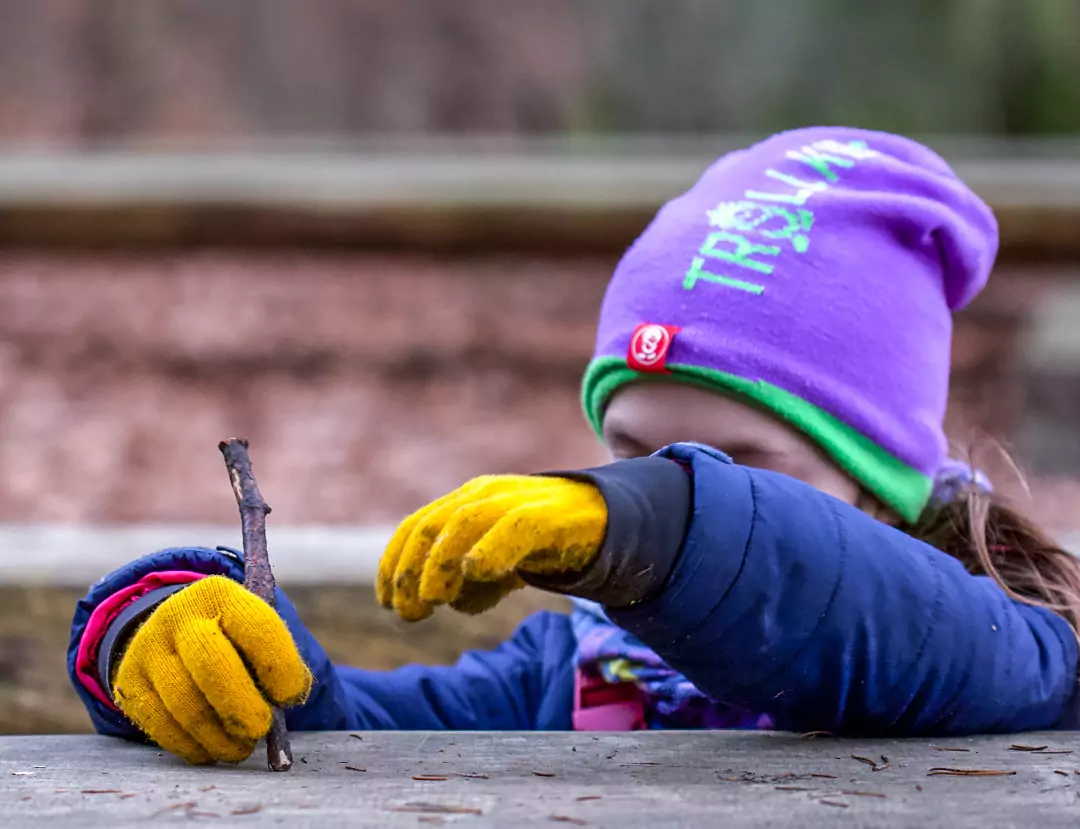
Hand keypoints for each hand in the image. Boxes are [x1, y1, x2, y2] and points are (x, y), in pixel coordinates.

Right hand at [111, 576, 311, 764]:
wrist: (170, 631)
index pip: (256, 628)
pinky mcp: (129, 683)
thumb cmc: (230, 639)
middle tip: (261, 730)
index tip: (291, 696)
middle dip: (242, 706)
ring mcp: (148, 648)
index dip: (278, 666)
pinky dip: (192, 746)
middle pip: (212, 666)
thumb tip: (287, 703)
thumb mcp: (253, 633)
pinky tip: (212, 750)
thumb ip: (275, 663)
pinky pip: (161, 725)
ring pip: (185, 704)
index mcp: (221, 595)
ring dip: (219, 736)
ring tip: (241, 748)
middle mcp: (179, 615)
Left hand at [377, 475, 606, 620]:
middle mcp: (486, 496)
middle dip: (410, 571)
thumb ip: (474, 582)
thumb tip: (449, 602)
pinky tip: (476, 571)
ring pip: (464, 522)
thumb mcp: (502, 565)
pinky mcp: (549, 515)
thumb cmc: (546, 542)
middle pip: (432, 526)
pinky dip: (490, 547)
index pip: (417, 527)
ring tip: (433, 600)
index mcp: (467, 503)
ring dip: (439, 564)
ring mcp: (516, 500)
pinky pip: (514, 527)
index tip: (386, 601)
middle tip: (407, 613)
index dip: (394, 564)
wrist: (608, 518)